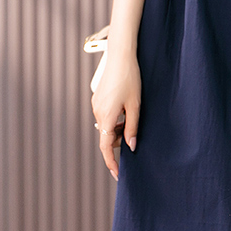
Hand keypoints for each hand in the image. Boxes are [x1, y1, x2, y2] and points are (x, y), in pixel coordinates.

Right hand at [91, 50, 140, 180]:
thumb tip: (131, 147)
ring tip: (132, 120)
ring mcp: (95, 104)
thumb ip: (132, 128)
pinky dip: (114, 120)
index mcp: (106, 116)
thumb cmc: (130, 79)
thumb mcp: (135, 106)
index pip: (105, 147)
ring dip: (117, 130)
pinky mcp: (97, 98)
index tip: (117, 174)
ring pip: (106, 126)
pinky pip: (105, 116)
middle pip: (106, 137)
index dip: (111, 162)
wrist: (120, 56)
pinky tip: (126, 111)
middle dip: (118, 142)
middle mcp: (97, 112)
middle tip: (133, 138)